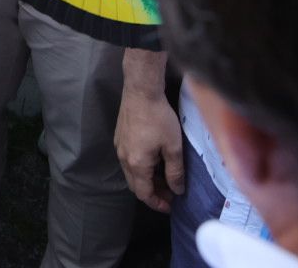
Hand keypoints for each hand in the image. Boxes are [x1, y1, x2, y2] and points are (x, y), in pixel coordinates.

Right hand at [115, 83, 183, 211]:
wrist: (141, 91)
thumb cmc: (159, 118)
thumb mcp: (173, 147)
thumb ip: (175, 172)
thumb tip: (178, 191)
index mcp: (136, 164)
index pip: (144, 193)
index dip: (157, 203)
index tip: (171, 207)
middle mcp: (124, 158)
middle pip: (135, 185)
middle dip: (153, 193)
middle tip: (170, 194)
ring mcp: (119, 147)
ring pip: (131, 173)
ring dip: (147, 180)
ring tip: (165, 178)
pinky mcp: (120, 137)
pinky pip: (129, 161)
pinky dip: (141, 168)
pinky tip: (154, 160)